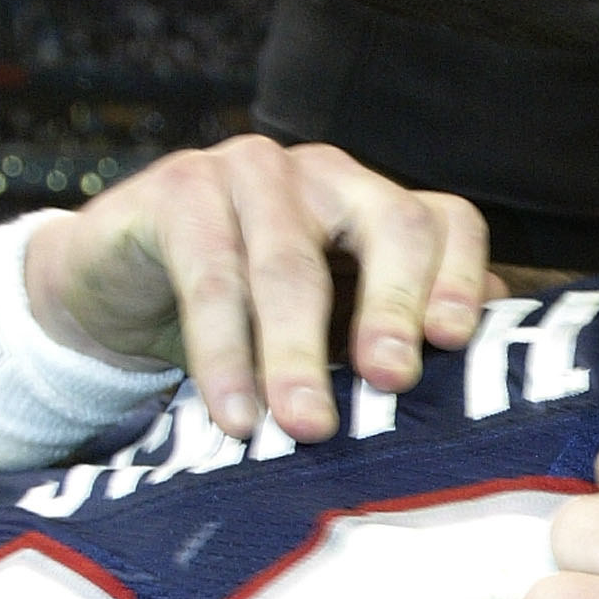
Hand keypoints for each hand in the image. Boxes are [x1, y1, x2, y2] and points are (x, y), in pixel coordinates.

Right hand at [21, 136, 491, 442]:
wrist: (116, 296)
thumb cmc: (247, 322)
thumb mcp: (328, 335)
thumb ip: (391, 344)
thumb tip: (482, 375)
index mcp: (378, 205)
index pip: (448, 222)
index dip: (461, 277)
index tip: (456, 344)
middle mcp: (327, 176)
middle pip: (390, 227)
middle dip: (394, 309)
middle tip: (391, 381)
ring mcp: (252, 171)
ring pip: (291, 264)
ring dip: (297, 353)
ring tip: (305, 427)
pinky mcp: (179, 189)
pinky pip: (210, 277)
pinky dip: (223, 354)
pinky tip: (234, 415)